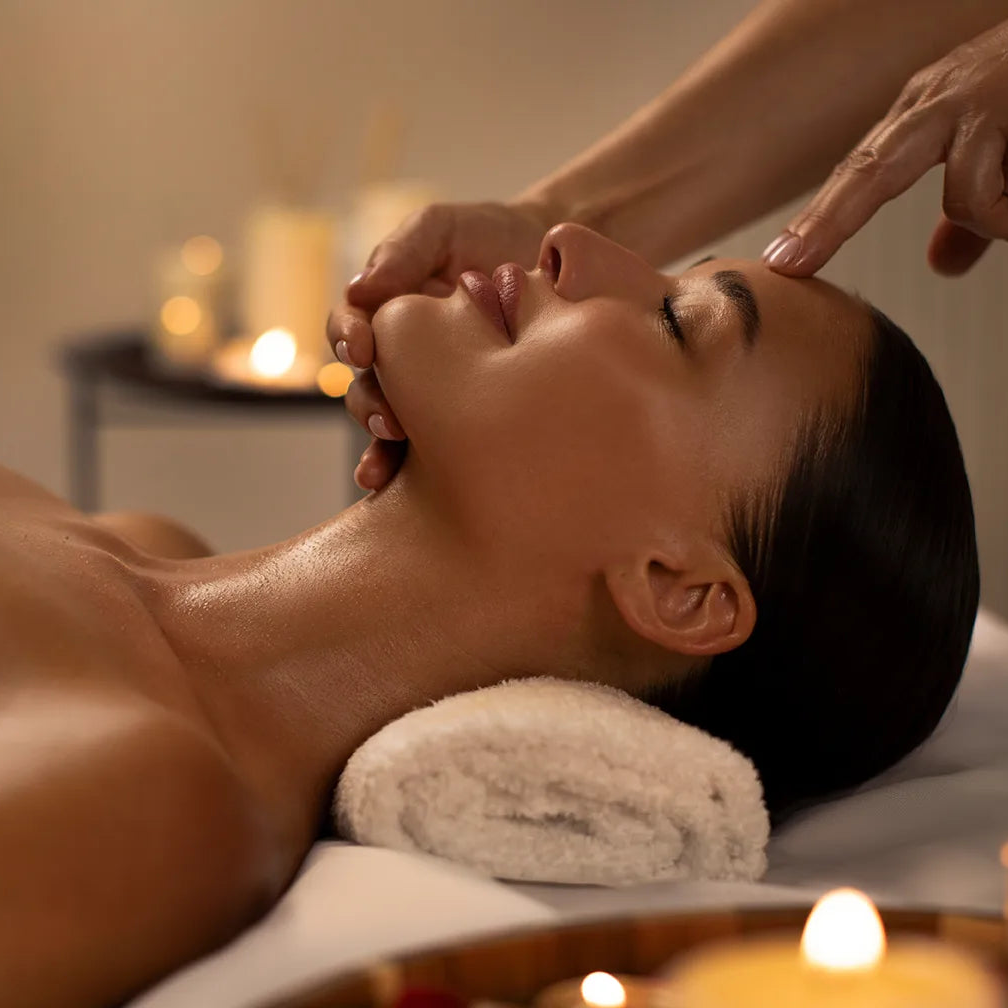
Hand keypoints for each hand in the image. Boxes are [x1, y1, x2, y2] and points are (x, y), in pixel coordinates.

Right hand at [327, 199, 556, 491]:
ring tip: (394, 456)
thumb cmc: (489, 234)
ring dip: (383, 444)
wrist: (556, 262)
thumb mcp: (442, 228)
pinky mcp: (462, 414)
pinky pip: (432, 446)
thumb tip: (359, 290)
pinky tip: (404, 487)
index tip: (362, 347)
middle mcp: (400, 355)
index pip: (349, 326)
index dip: (348, 338)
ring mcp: (430, 388)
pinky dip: (415, 468)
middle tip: (388, 419)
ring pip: (391, 422)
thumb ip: (402, 251)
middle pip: (364, 386)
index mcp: (384, 311)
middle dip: (370, 404)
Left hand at [762, 17, 1007, 276]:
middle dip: (828, 220)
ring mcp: (987, 94)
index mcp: (924, 116)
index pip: (859, 174)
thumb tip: (941, 266)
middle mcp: (942, 100)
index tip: (782, 265)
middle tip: (788, 263)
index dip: (820, 222)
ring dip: (1002, 219)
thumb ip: (970, 216)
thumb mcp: (1001, 153)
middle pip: (869, 169)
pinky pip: (1007, 195)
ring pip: (970, 197)